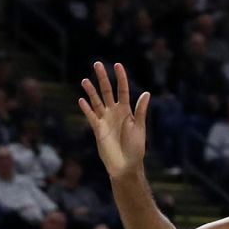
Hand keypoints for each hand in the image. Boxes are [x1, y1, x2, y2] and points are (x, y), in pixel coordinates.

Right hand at [79, 62, 149, 179]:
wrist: (126, 165)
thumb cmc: (136, 147)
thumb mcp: (139, 127)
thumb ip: (140, 110)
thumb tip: (146, 93)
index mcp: (127, 110)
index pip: (122, 90)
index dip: (120, 77)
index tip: (117, 65)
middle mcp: (115, 112)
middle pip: (107, 91)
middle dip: (102, 78)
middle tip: (97, 64)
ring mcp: (105, 120)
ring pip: (96, 101)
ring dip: (91, 91)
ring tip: (85, 79)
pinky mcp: (97, 130)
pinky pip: (91, 116)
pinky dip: (86, 108)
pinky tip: (82, 99)